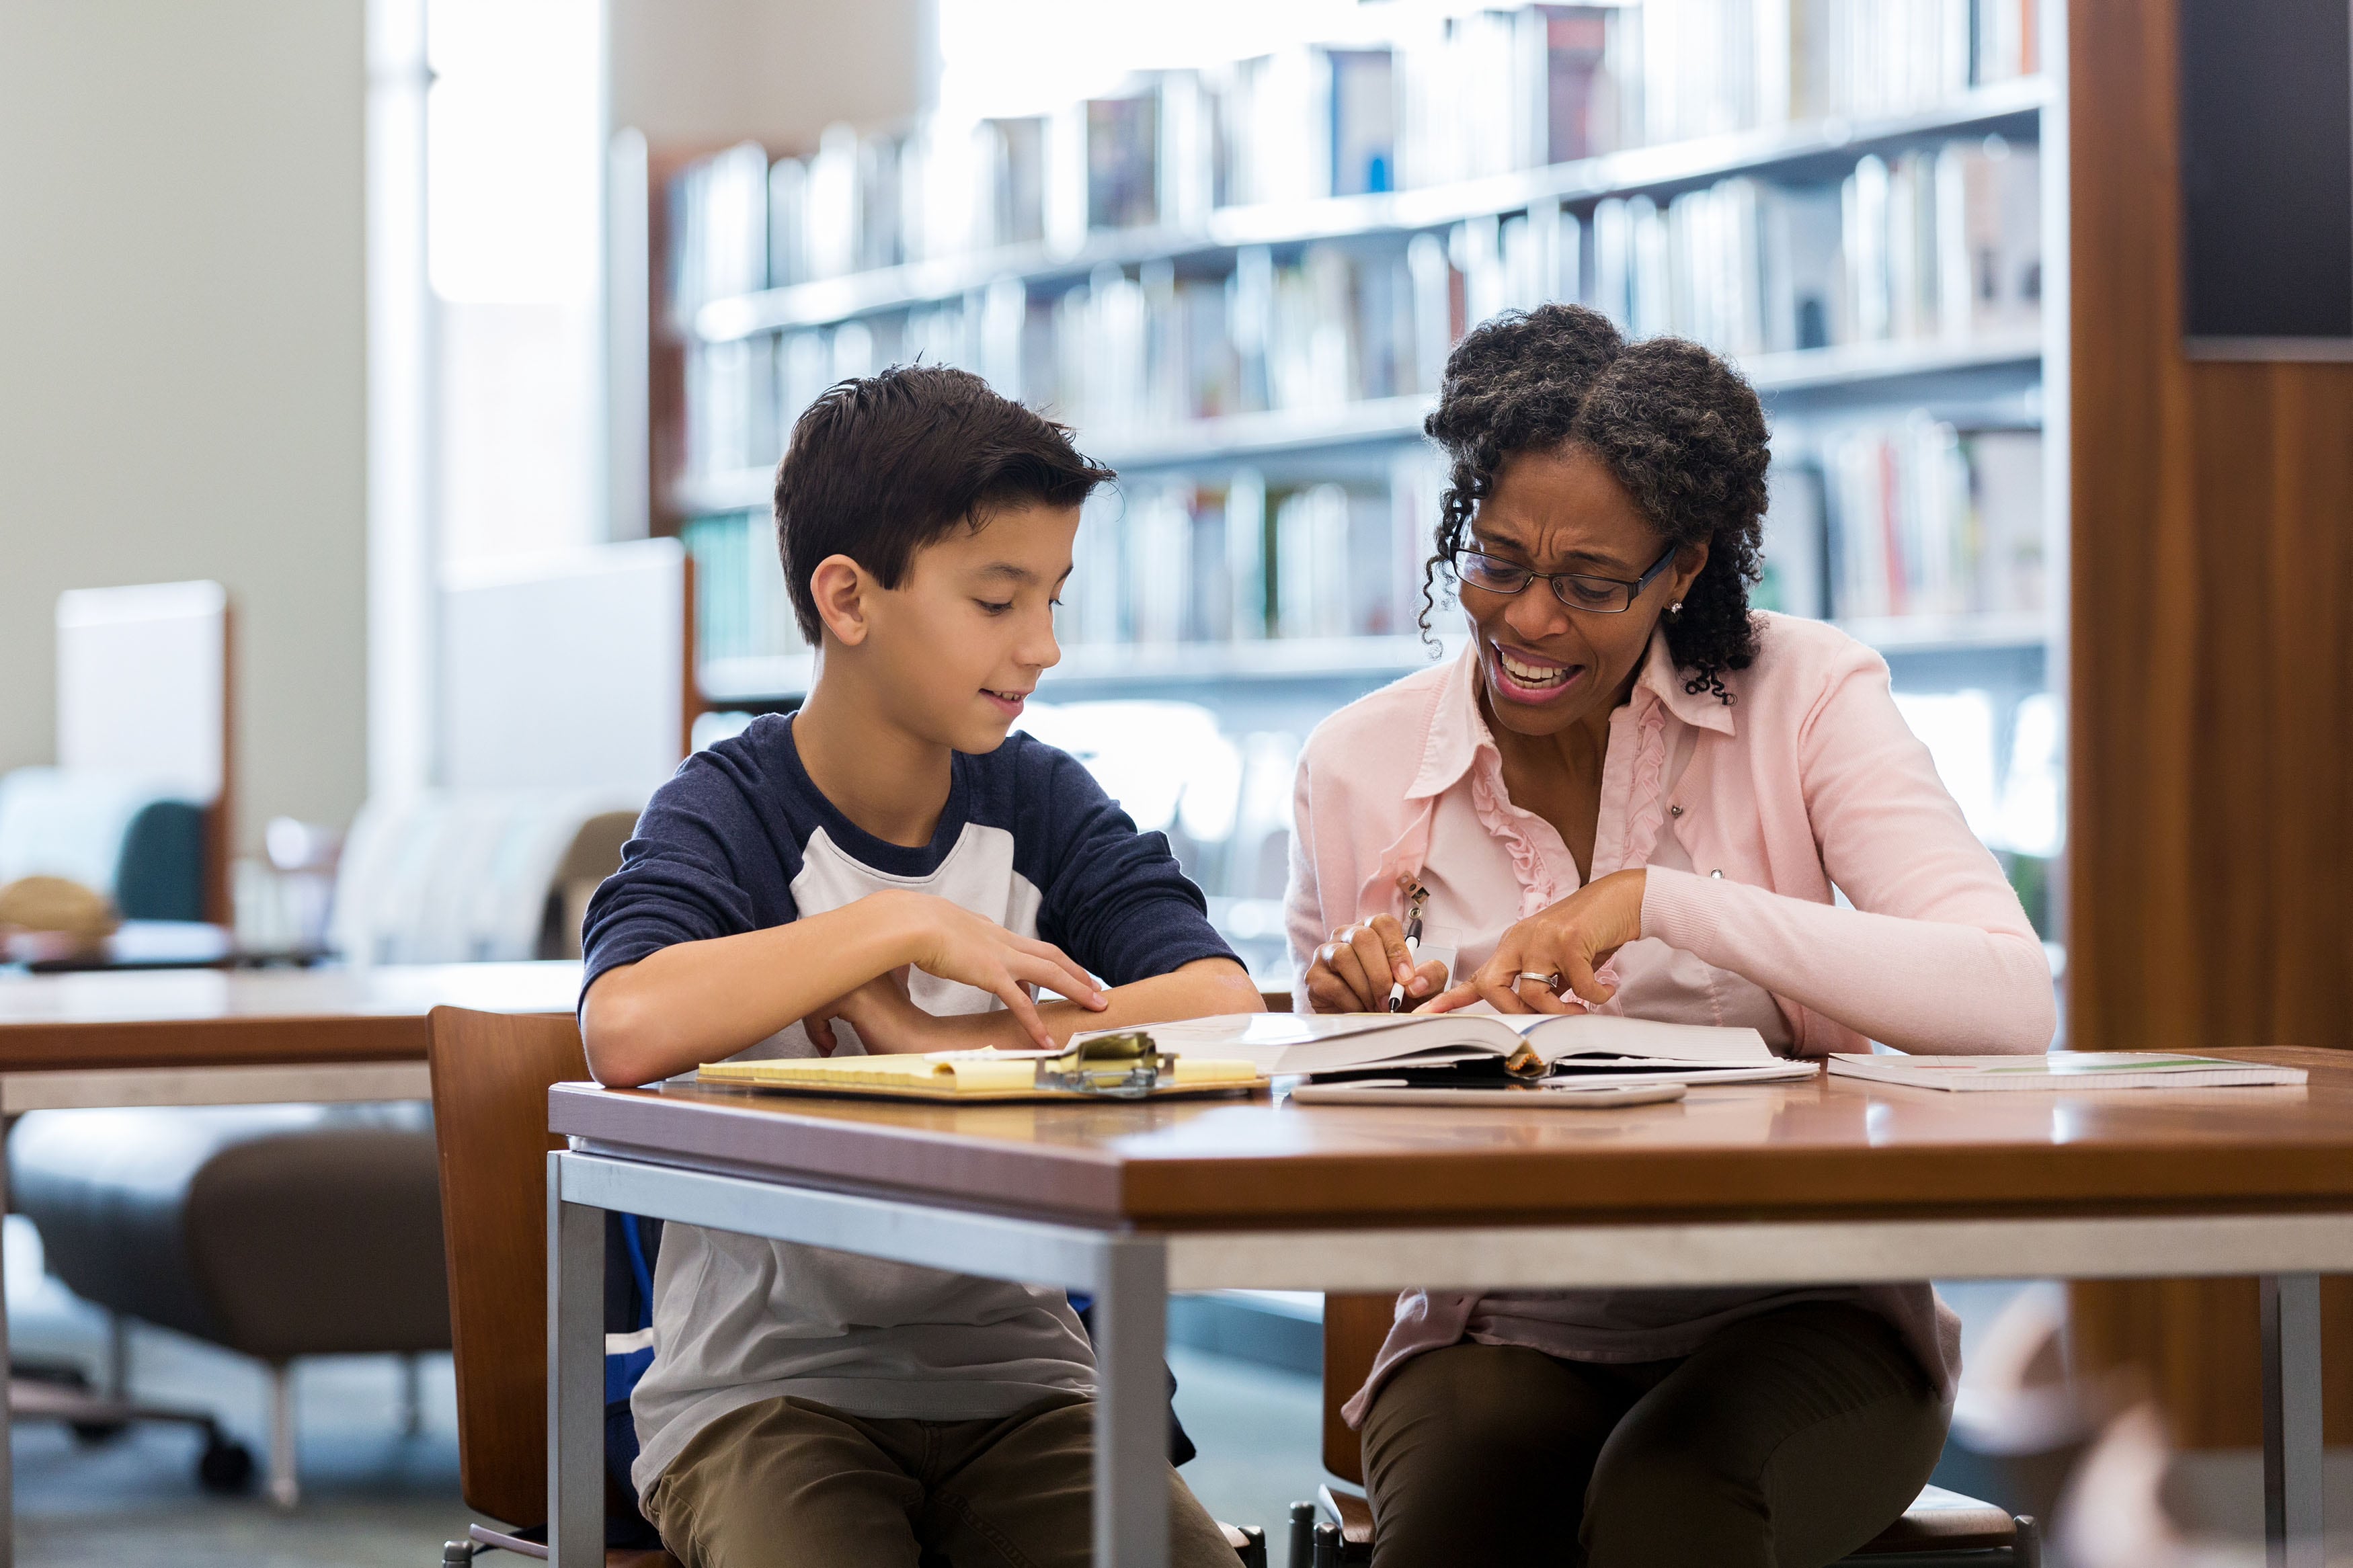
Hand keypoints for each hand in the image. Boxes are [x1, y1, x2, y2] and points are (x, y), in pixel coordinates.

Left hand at [806, 966, 974, 1055]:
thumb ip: (851, 983)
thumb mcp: (873, 996)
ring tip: (827, 1042)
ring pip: (811, 993)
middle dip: (813, 1011)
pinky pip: (816, 1011)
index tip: (825, 1022)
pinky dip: (818, 1032)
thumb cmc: (894, 1027)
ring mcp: (860, 976)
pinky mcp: (854, 997)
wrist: (918, 1045)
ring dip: (814, 1024)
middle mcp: (866, 958)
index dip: (818, 995)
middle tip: (822, 1035)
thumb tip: (809, 985)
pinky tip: (832, 1044)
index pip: (826, 964)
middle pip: (815, 977)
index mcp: (871, 952)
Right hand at [874, 891, 1104, 1048]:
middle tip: (1095, 988)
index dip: (1045, 960)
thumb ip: (944, 938)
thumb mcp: (935, 929)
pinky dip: (1035, 1022)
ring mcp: (1000, 956)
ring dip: (1077, 989)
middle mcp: (1001, 940)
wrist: (908, 921)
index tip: (1059, 972)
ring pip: (1050, 972)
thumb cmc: (911, 924)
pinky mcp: (991, 973)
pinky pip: (1020, 1002)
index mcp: (988, 930)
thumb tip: (933, 946)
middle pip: (1050, 955)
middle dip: (1076, 971)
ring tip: (1097, 1005)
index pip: (1024, 946)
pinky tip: (1045, 1040)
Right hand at [1304, 913, 1450, 1013]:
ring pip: (1344, 957)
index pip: (1383, 923)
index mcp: (1374, 930)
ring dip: (1365, 987)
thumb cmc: (1395, 997)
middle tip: (1391, 999)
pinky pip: (1332, 984)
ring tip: (1376, 1006)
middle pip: (1362, 938)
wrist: (1370, 1022)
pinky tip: (1360, 1009)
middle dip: (1380, 973)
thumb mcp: (1421, 986)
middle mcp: (1348, 935)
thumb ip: (1430, 976)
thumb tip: (1415, 981)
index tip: (1406, 979)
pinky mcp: (1314, 976)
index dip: (1396, 949)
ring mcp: (1327, 953)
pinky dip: (1351, 1001)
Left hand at [1424, 869, 1646, 1014]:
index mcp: (1514, 944)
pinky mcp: (1570, 939)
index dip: (1451, 998)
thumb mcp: (1558, 957)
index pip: (1478, 976)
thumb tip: (1538, 1011)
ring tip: (1583, 1007)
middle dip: (1514, 1011)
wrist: (1623, 899)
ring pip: (1533, 992)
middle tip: (1546, 1016)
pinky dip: (1595, 995)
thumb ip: (1543, 981)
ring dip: (1562, 1010)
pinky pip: (1578, 986)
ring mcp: (1543, 938)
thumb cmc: (1592, 930)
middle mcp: (1522, 939)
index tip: (1425, 1013)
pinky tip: (1605, 988)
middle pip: (1493, 987)